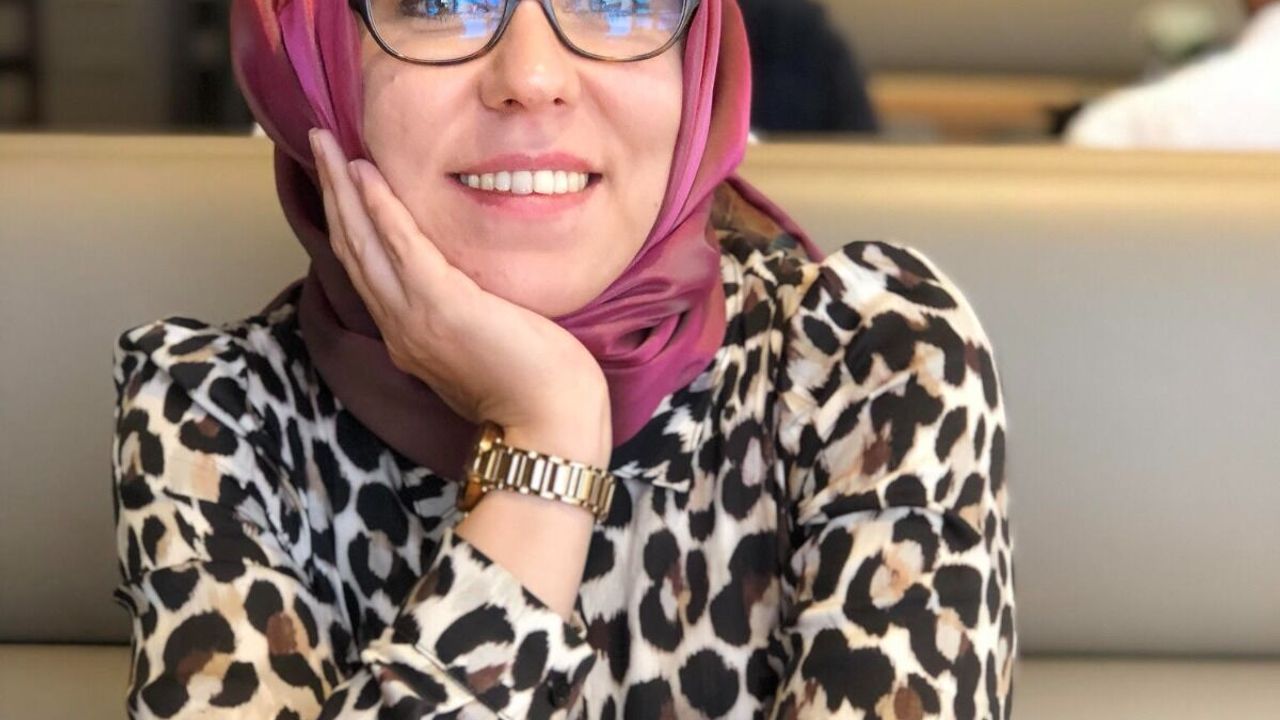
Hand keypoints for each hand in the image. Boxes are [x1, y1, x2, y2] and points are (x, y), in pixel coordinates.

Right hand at [308, 129, 610, 465]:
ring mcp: (415, 317)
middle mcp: (399, 325)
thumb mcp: (485, 343)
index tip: (340, 177)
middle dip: (332, 192)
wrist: (549, 423)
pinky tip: (365, 175)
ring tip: (327, 144)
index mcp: (409, 334)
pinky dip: (380, 208)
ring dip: (343, 188)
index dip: (349, 219)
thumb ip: (464, 313)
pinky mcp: (442, 306)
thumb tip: (473, 285)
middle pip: (353, 247)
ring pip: (364, 241)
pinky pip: (402, 247)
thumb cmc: (534, 387)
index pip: (368, 266)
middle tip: (317, 142)